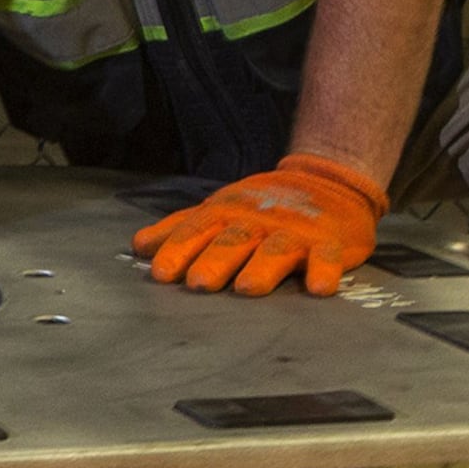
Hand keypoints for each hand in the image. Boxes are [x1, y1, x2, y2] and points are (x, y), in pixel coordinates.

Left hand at [131, 153, 388, 296]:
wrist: (327, 179)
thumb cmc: (262, 205)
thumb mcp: (219, 209)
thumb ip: (181, 228)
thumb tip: (139, 246)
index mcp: (227, 215)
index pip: (197, 231)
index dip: (178, 251)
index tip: (160, 273)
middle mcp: (257, 222)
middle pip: (233, 241)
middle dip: (214, 261)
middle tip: (198, 284)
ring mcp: (294, 232)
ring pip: (276, 250)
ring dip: (263, 268)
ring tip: (248, 288)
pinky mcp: (330, 243)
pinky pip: (327, 257)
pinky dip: (325, 271)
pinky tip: (319, 288)